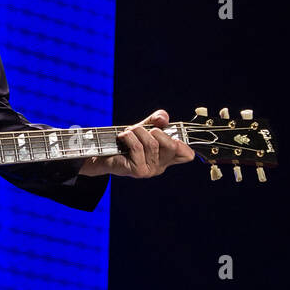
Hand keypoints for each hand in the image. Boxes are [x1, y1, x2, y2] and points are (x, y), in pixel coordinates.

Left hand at [79, 109, 195, 177]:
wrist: (103, 155)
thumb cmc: (126, 142)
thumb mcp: (144, 127)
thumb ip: (156, 120)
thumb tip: (163, 118)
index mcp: (166, 158)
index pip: (186, 155)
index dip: (183, 143)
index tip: (167, 133)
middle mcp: (160, 166)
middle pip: (173, 146)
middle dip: (157, 131)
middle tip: (142, 129)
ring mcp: (150, 170)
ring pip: (153, 144)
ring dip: (139, 132)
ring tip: (129, 132)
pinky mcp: (138, 171)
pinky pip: (138, 148)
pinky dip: (130, 137)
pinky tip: (123, 137)